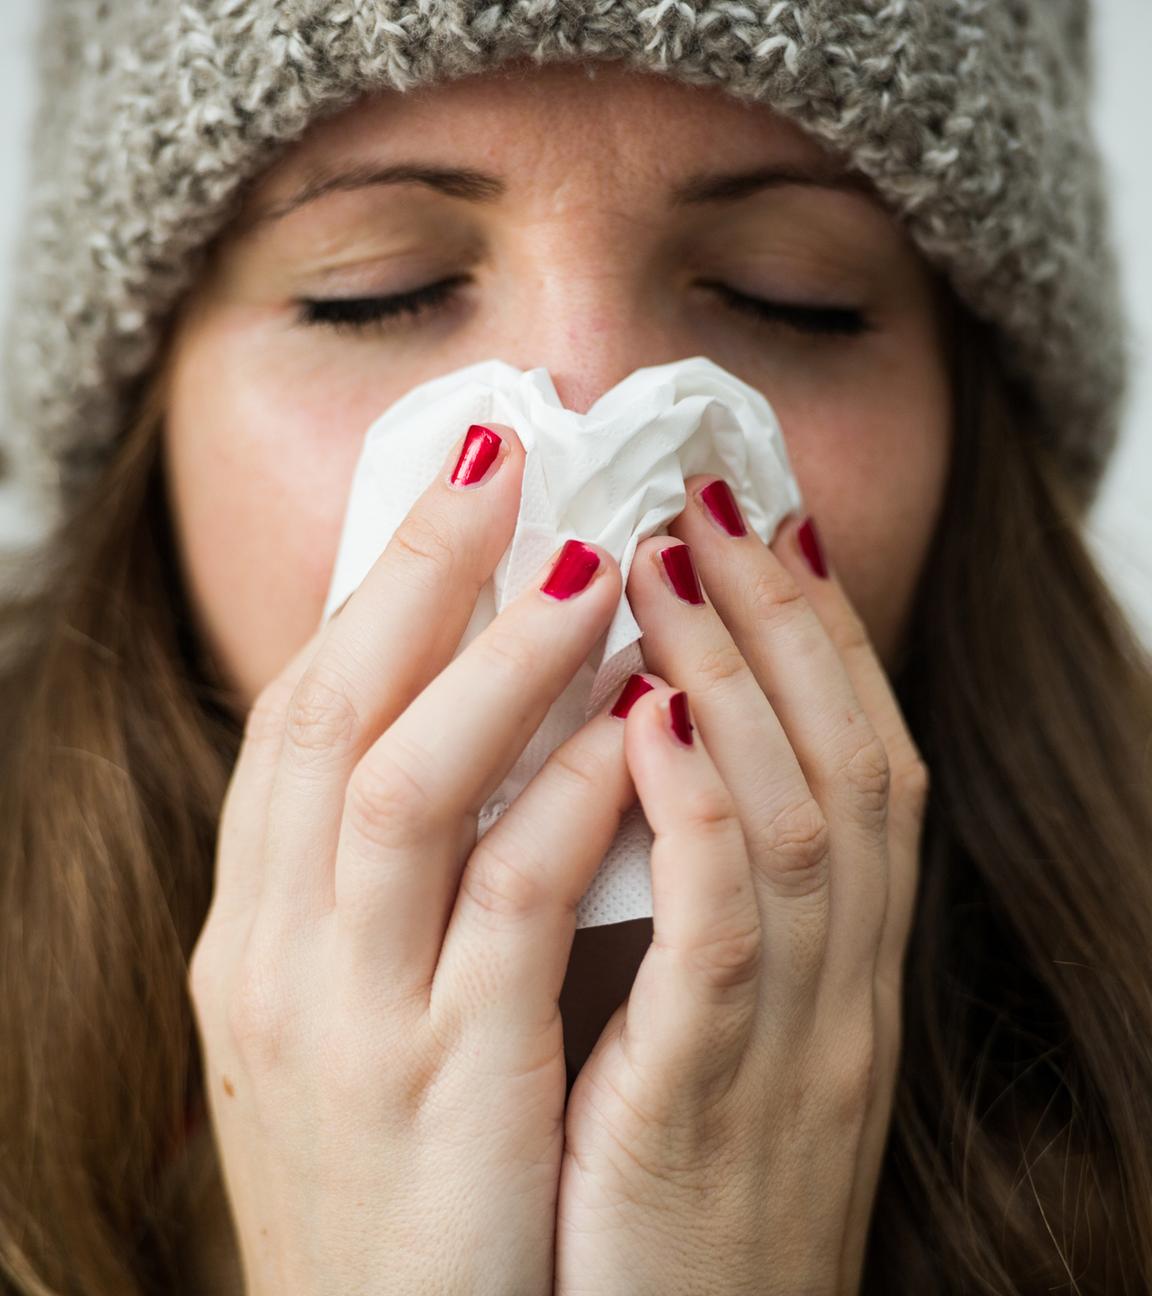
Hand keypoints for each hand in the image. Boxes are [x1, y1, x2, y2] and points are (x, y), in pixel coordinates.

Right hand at [188, 423, 645, 1295]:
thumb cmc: (385, 1168)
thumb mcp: (347, 1011)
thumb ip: (388, 881)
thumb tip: (473, 731)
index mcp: (253, 930)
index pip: (297, 717)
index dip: (374, 589)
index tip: (452, 486)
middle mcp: (274, 956)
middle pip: (331, 716)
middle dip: (415, 575)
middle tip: (503, 457)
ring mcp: (349, 1021)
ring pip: (406, 790)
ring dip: (497, 663)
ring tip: (585, 562)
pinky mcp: (445, 1088)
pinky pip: (506, 910)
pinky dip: (567, 800)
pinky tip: (633, 724)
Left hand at [554, 478, 929, 1294]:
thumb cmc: (666, 1183)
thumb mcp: (706, 1027)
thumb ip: (698, 901)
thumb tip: (636, 754)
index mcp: (836, 965)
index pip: (856, 760)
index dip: (816, 633)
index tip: (760, 525)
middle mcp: (842, 985)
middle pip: (847, 757)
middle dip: (782, 615)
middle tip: (712, 497)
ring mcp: (795, 1041)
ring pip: (802, 819)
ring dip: (738, 676)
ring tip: (663, 558)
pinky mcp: (714, 1102)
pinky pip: (728, 937)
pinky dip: (700, 814)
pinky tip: (651, 720)